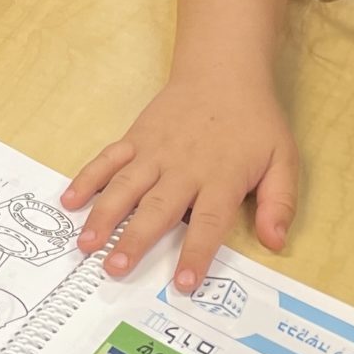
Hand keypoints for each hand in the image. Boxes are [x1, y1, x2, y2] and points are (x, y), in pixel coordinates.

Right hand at [61, 67, 297, 289]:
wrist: (223, 70)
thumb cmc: (254, 121)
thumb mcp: (283, 158)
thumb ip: (280, 202)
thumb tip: (275, 243)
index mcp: (221, 176)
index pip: (208, 221)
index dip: (196, 252)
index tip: (182, 283)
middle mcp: (184, 167)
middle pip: (158, 207)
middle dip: (135, 239)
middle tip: (115, 269)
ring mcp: (155, 151)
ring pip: (126, 186)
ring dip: (104, 215)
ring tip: (86, 244)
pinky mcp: (136, 137)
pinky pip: (108, 159)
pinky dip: (88, 178)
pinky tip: (69, 200)